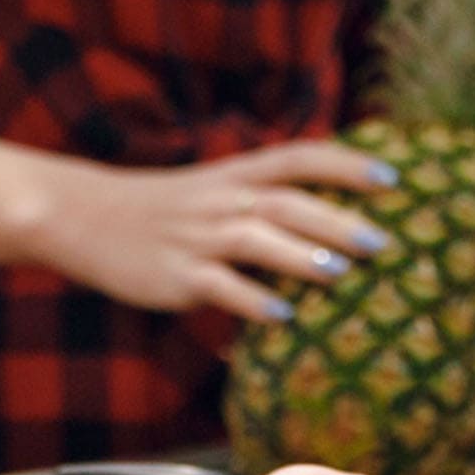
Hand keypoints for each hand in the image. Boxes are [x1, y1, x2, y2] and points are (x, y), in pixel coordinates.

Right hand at [22, 140, 397, 322]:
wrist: (81, 215)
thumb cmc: (161, 209)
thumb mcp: (212, 190)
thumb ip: (263, 201)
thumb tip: (329, 225)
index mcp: (235, 174)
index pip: (298, 158)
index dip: (346, 164)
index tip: (392, 176)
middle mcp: (221, 200)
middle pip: (288, 202)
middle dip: (338, 219)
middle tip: (386, 240)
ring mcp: (197, 236)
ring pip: (256, 239)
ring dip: (301, 255)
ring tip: (342, 272)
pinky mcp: (175, 275)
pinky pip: (219, 287)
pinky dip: (252, 301)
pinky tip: (283, 317)